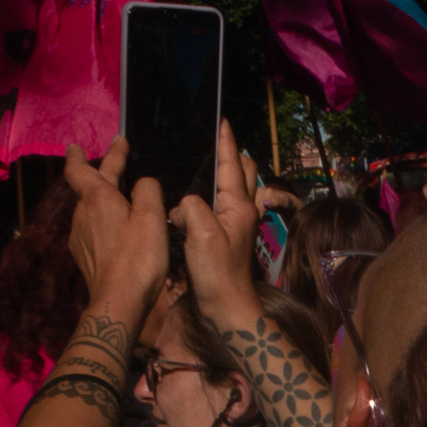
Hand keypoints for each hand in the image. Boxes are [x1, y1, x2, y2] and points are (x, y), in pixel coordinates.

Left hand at [64, 140, 168, 320]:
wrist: (119, 302)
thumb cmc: (139, 258)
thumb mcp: (153, 218)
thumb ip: (148, 190)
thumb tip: (144, 184)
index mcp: (98, 198)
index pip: (80, 169)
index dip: (79, 155)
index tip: (78, 145)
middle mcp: (82, 214)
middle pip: (90, 187)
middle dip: (103, 172)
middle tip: (117, 159)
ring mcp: (79, 236)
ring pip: (91, 210)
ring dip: (104, 201)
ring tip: (122, 200)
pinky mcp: (83, 255)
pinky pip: (93, 230)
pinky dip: (105, 223)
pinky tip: (117, 232)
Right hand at [175, 120, 262, 330]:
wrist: (227, 307)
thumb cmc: (218, 273)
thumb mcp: (201, 233)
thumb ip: (192, 206)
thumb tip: (183, 206)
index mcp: (239, 204)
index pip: (232, 163)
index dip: (226, 140)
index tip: (222, 120)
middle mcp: (242, 210)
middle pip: (243, 171)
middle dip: (232, 154)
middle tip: (214, 141)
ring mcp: (238, 224)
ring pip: (234, 188)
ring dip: (225, 175)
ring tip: (206, 165)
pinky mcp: (228, 236)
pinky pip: (221, 208)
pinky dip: (212, 199)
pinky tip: (194, 202)